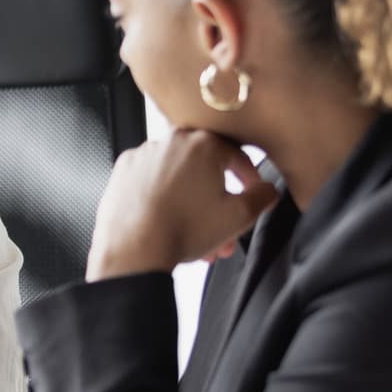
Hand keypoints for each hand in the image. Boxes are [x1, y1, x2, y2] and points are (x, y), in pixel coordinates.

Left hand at [85, 130, 277, 278]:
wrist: (134, 250)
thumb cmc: (182, 230)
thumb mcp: (239, 216)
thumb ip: (262, 197)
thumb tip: (267, 189)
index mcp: (203, 144)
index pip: (238, 158)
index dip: (251, 179)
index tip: (253, 193)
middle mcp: (172, 142)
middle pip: (206, 172)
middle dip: (219, 204)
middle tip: (224, 230)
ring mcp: (144, 156)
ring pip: (180, 179)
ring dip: (194, 206)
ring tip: (199, 239)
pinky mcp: (124, 172)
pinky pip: (153, 183)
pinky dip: (165, 200)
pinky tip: (170, 224)